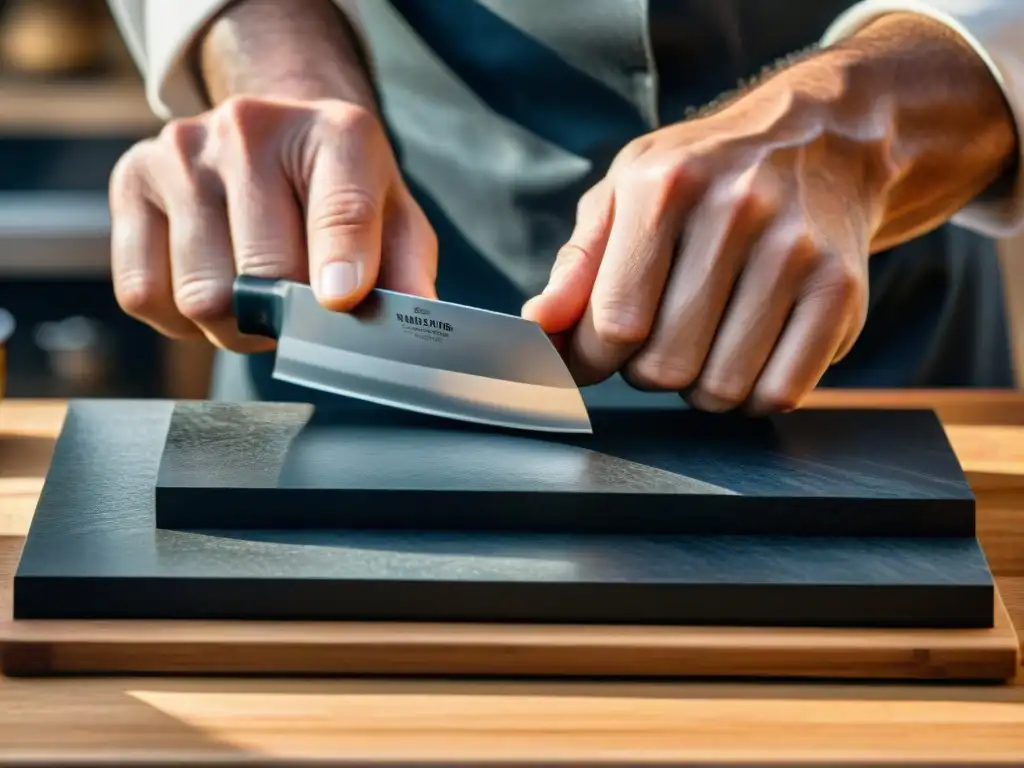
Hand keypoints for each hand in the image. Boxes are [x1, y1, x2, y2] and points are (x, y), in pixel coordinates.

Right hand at [109, 96, 436, 351]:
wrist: (270, 136)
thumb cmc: (338, 190)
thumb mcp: (393, 218)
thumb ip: (406, 269)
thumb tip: (410, 318)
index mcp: (336, 133)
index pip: (341, 208)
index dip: (342, 262)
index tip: (339, 299)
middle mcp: (250, 129)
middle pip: (261, 276)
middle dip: (287, 321)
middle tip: (299, 318)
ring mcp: (180, 152)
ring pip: (201, 296)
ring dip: (236, 326)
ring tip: (258, 302)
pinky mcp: (130, 182)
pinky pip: (145, 294)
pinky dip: (181, 321)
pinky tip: (212, 289)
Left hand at [523, 70, 896, 413]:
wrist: (821, 141)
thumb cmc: (704, 177)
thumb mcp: (626, 194)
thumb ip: (578, 264)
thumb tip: (537, 327)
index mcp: (665, 187)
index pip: (613, 323)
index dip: (592, 359)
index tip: (595, 356)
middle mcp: (735, 212)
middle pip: (664, 366)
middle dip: (647, 370)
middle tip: (661, 336)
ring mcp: (796, 252)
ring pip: (721, 389)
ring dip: (701, 386)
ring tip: (706, 340)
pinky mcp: (841, 290)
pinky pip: (780, 393)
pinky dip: (754, 394)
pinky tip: (749, 353)